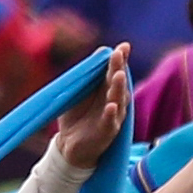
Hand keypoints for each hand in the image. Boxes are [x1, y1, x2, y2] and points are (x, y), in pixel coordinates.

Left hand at [38, 56, 130, 173]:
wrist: (69, 145)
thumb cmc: (75, 116)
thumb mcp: (78, 92)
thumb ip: (86, 75)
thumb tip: (99, 52)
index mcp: (106, 89)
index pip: (115, 71)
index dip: (120, 59)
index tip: (123, 46)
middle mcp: (113, 101)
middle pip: (118, 83)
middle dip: (119, 68)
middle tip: (119, 54)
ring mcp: (112, 117)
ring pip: (118, 100)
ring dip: (118, 88)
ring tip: (118, 75)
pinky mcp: (106, 132)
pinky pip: (110, 122)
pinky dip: (111, 114)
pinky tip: (111, 106)